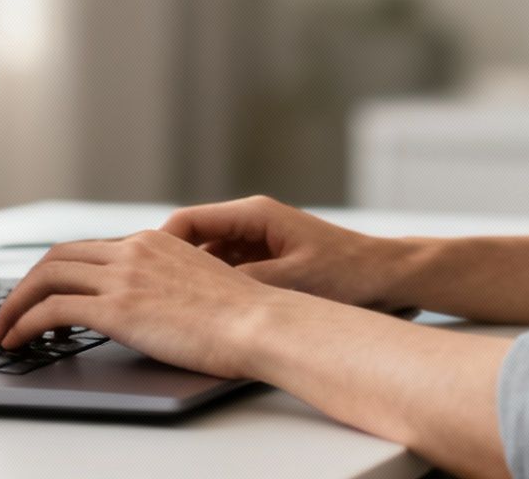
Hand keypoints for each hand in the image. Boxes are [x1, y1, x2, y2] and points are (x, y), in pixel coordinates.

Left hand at [0, 229, 282, 378]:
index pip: (89, 248)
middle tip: (13, 312)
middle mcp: (134, 250)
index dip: (59, 272)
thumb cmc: (242, 317)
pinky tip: (17, 341)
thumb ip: (168, 283)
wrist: (259, 323)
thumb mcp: (200, 284)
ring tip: (4, 332)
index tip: (45, 295)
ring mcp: (123, 276)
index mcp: (154, 241)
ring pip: (45, 277)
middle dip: (27, 285)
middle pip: (58, 256)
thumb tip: (149, 306)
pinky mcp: (116, 307)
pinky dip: (24, 323)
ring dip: (15, 305)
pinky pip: (50, 309)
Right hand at [160, 195, 406, 309]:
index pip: (188, 221)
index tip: (140, 272)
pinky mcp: (267, 260)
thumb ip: (245, 282)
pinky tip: (203, 314)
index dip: (160, 245)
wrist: (388, 276)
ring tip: (168, 308)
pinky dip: (214, 289)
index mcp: (254, 215)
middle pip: (193, 240)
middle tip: (144, 295)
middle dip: (169, 266)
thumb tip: (201, 289)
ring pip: (208, 258)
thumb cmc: (347, 272)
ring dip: (192, 280)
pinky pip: (227, 272)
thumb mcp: (291, 280)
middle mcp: (252, 222)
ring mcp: (258, 241)